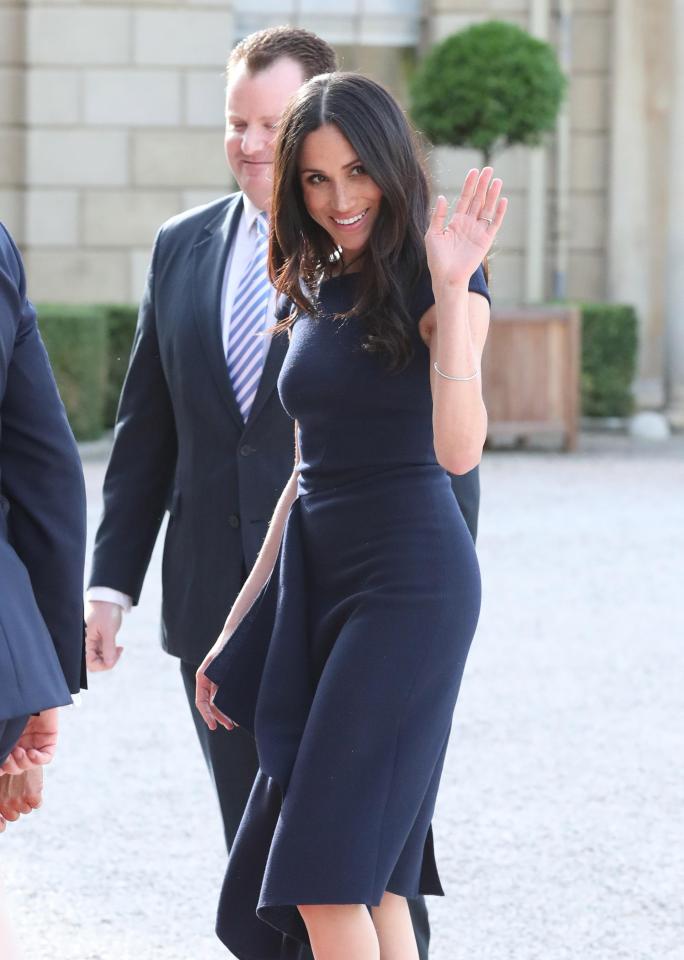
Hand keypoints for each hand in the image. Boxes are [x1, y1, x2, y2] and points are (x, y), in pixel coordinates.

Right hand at [0, 709, 57, 775]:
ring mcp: (34, 741)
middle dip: (9, 766)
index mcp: (7, 740)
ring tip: (19, 751)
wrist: (29, 689)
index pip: (3, 762)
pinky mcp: (49, 738)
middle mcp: (19, 742)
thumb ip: (0, 740)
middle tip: (8, 757)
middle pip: (14, 766)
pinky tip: (31, 753)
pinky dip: (37, 759)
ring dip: (22, 762)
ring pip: (28, 764)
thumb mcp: (2, 725)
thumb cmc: (12, 705)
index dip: (0, 769)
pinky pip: (46, 757)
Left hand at [0, 768, 43, 830]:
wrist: (19, 751)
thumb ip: (2, 797)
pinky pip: (37, 804)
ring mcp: (19, 800)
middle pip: (13, 816)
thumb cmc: (6, 765)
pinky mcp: (33, 795)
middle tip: (17, 792)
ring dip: (27, 801)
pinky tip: (33, 786)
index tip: (5, 817)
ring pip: (26, 810)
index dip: (3, 821)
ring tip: (25, 786)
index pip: (0, 824)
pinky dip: (37, 798)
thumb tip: (1, 820)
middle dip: (16, 807)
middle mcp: (6, 803)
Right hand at [85, 599, 123, 670]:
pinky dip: (112, 652)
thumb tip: (109, 664)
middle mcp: (90, 644)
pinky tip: (118, 647)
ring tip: (119, 648)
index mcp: (88, 642)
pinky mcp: (102, 638)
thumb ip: (108, 648)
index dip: (103, 665)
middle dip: (108, 661)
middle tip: (118, 652)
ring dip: (111, 656)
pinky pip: (105, 651)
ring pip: (102, 658)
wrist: (109, 597)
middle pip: (96, 663)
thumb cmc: (106, 611)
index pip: (91, 663)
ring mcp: (96, 642)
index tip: (114, 656)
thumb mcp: (108, 630)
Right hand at [196, 635, 236, 732]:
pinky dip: (228, 704)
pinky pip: (222, 694)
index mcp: (203, 677)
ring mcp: (215, 679)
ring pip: (217, 701)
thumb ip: (221, 682)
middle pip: (210, 704)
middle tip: (230, 726)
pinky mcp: (224, 678)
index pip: (201, 702)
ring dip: (224, 713)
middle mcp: (207, 680)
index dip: (207, 715)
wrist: (236, 632)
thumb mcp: (224, 665)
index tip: (214, 726)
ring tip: (234, 723)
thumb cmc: (230, 646)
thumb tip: (221, 702)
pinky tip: (237, 710)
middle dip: (218, 717)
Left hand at [425, 167, 507, 291]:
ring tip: (497, 180)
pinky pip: (494, 224)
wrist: (447, 277)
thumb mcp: (432, 234)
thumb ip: (438, 216)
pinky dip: (499, 212)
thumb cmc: (437, 259)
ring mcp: (478, 232)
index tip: (473, 171)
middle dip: (482, 184)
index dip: (469, 185)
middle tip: (488, 168)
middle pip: (477, 200)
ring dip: (492, 195)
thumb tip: (442, 197)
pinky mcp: (486, 241)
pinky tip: (502, 200)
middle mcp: (469, 224)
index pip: (464, 199)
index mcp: (456, 222)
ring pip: (487, 209)